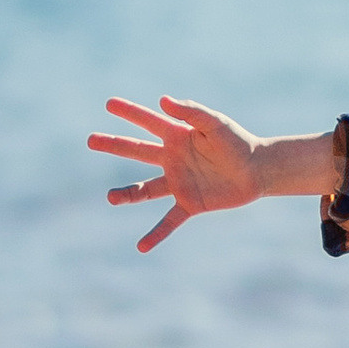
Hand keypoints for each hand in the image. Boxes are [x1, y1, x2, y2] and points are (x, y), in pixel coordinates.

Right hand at [88, 94, 266, 253]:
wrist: (258, 170)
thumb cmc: (238, 142)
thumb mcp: (215, 123)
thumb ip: (191, 112)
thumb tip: (163, 100)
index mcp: (178, 136)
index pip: (149, 122)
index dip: (130, 112)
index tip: (109, 103)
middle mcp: (173, 158)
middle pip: (137, 151)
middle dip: (114, 145)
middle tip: (90, 140)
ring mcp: (179, 181)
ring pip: (146, 189)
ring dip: (128, 194)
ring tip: (110, 197)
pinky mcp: (190, 202)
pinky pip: (169, 220)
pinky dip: (156, 233)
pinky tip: (141, 247)